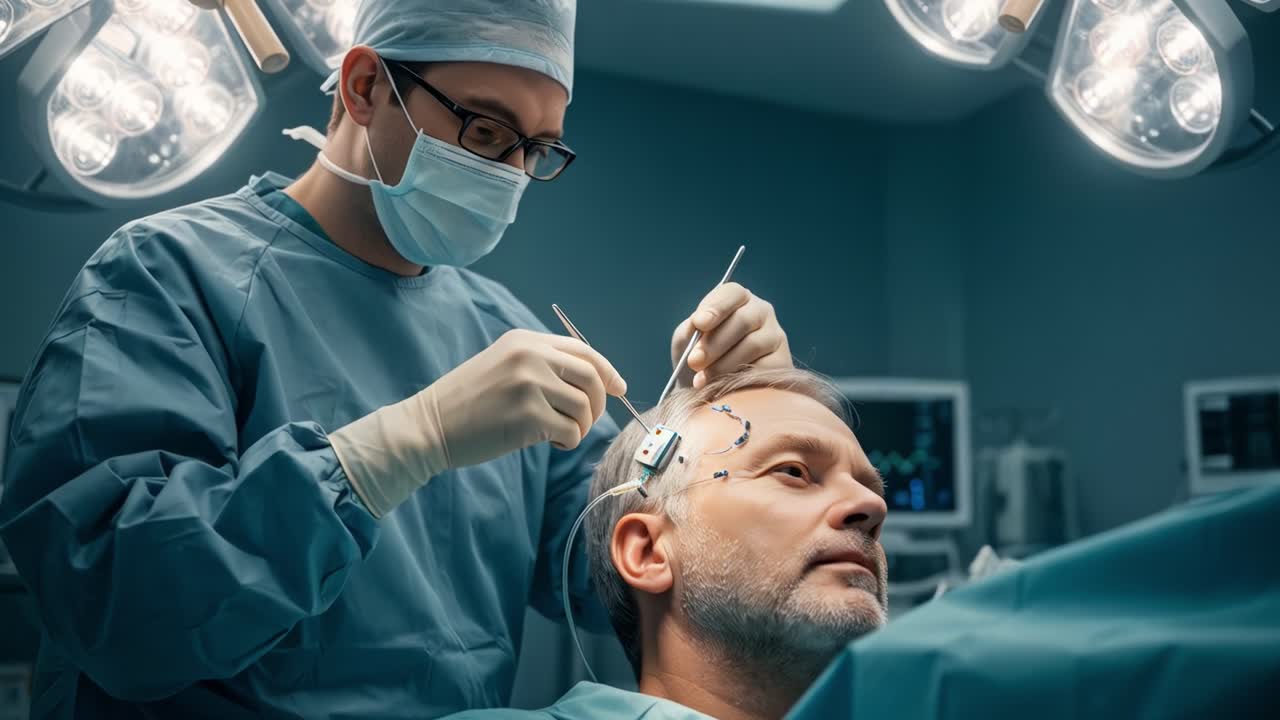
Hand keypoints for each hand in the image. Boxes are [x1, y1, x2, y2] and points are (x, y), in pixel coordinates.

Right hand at [330, 329, 625, 515]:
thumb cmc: (468, 402)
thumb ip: (542, 365)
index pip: (582, 350)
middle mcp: (530, 356)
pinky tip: (551, 443)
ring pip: (584, 407)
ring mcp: (530, 385)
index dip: (606, 371)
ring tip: (560, 434)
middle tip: (586, 421)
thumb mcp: (503, 365)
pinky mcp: (529, 417)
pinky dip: (568, 441)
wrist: (430, 426)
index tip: (618, 388)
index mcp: (525, 340)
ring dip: (581, 427)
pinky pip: (571, 431)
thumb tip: (594, 383)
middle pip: (591, 377)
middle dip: (598, 404)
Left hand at [669, 282, 791, 388]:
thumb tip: (696, 326)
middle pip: (742, 320)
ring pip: (752, 345)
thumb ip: (688, 332)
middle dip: (714, 343)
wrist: (712, 392)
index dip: (715, 307)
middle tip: (694, 361)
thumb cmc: (699, 359)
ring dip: (723, 364)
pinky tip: (724, 388)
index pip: (731, 293)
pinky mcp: (782, 361)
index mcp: (737, 300)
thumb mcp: (687, 342)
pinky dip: (740, 378)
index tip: (699, 323)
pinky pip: (763, 368)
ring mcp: (775, 336)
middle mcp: (761, 312)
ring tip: (702, 380)